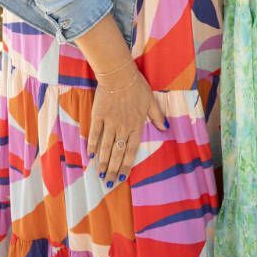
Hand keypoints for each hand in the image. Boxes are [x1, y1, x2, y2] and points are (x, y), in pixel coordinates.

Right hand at [87, 62, 166, 188]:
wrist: (119, 74)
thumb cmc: (137, 86)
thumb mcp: (151, 101)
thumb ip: (157, 116)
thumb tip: (165, 128)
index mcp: (136, 125)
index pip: (132, 150)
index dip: (127, 164)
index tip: (122, 176)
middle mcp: (123, 127)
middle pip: (117, 153)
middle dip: (113, 169)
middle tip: (109, 182)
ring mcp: (109, 123)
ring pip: (106, 147)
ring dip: (103, 162)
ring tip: (100, 174)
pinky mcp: (98, 116)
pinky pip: (94, 134)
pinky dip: (92, 146)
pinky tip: (90, 156)